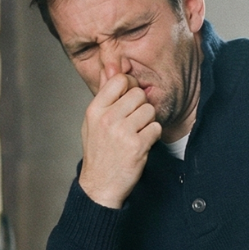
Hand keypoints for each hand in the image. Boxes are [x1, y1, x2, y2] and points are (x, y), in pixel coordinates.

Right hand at [79, 64, 162, 207]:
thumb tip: (111, 65)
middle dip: (140, 106)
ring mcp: (122, 132)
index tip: (128, 100)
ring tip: (136, 133)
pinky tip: (141, 144)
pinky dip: (152, 136)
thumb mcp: (93, 120)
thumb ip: (104, 93)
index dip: (129, 87)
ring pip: (149, 110)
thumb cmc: (98, 151)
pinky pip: (155, 128)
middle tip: (133, 121)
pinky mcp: (137, 146)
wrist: (100, 185)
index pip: (120, 80)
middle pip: (138, 94)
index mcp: (95, 110)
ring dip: (147, 121)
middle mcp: (107, 118)